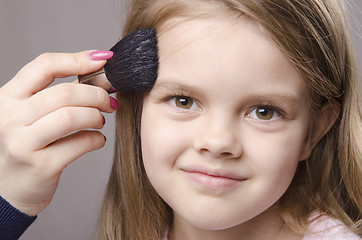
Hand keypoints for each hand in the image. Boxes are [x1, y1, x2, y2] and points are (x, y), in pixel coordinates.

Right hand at [0, 51, 115, 215]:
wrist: (8, 189)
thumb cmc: (27, 145)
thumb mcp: (30, 115)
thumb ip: (57, 95)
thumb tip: (100, 76)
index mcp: (9, 97)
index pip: (44, 66)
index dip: (77, 59)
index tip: (103, 59)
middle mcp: (10, 117)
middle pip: (65, 93)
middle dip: (96, 94)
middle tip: (110, 101)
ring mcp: (23, 143)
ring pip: (71, 116)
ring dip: (96, 116)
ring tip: (100, 120)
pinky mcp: (40, 166)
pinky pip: (80, 143)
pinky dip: (96, 139)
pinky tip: (97, 140)